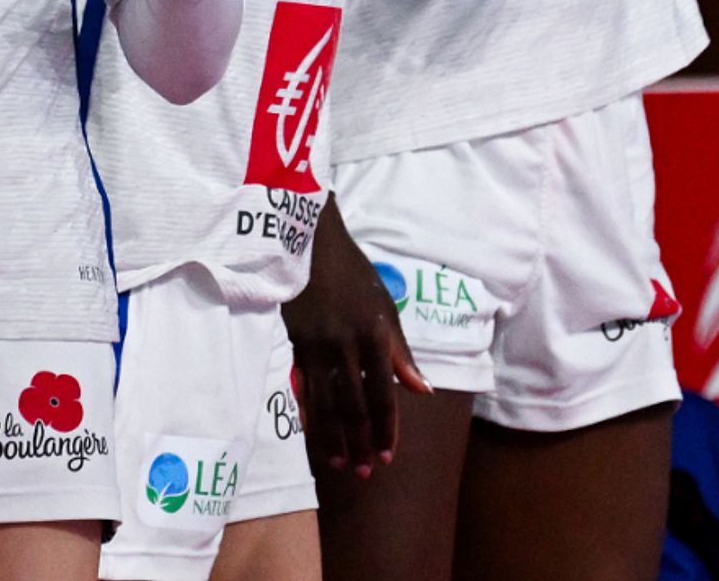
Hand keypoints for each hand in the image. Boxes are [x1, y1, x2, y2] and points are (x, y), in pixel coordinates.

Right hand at [282, 195, 431, 478]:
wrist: (311, 245)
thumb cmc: (354, 275)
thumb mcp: (385, 308)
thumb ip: (401, 352)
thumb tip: (421, 391)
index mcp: (374, 334)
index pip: (383, 393)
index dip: (386, 428)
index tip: (389, 456)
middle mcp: (345, 345)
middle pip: (353, 405)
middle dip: (361, 442)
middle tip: (367, 472)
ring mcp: (317, 345)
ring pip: (326, 403)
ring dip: (334, 438)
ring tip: (342, 464)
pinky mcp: (296, 344)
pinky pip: (304, 389)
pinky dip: (310, 415)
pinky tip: (315, 435)